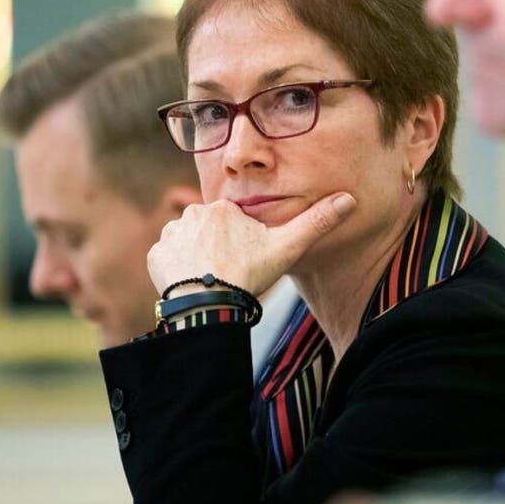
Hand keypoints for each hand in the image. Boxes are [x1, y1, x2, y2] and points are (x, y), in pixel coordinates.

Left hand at [148, 192, 356, 296]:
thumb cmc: (248, 275)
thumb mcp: (287, 248)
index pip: (232, 222)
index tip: (245, 262)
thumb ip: (316, 223)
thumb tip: (349, 199)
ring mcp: (171, 235)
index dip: (241, 244)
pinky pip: (168, 259)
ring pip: (188, 244)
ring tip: (212, 280)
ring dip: (197, 259)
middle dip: (218, 250)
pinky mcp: (156, 256)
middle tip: (229, 273)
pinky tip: (193, 284)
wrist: (210, 304)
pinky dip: (178, 271)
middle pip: (209, 232)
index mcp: (223, 209)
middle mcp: (192, 214)